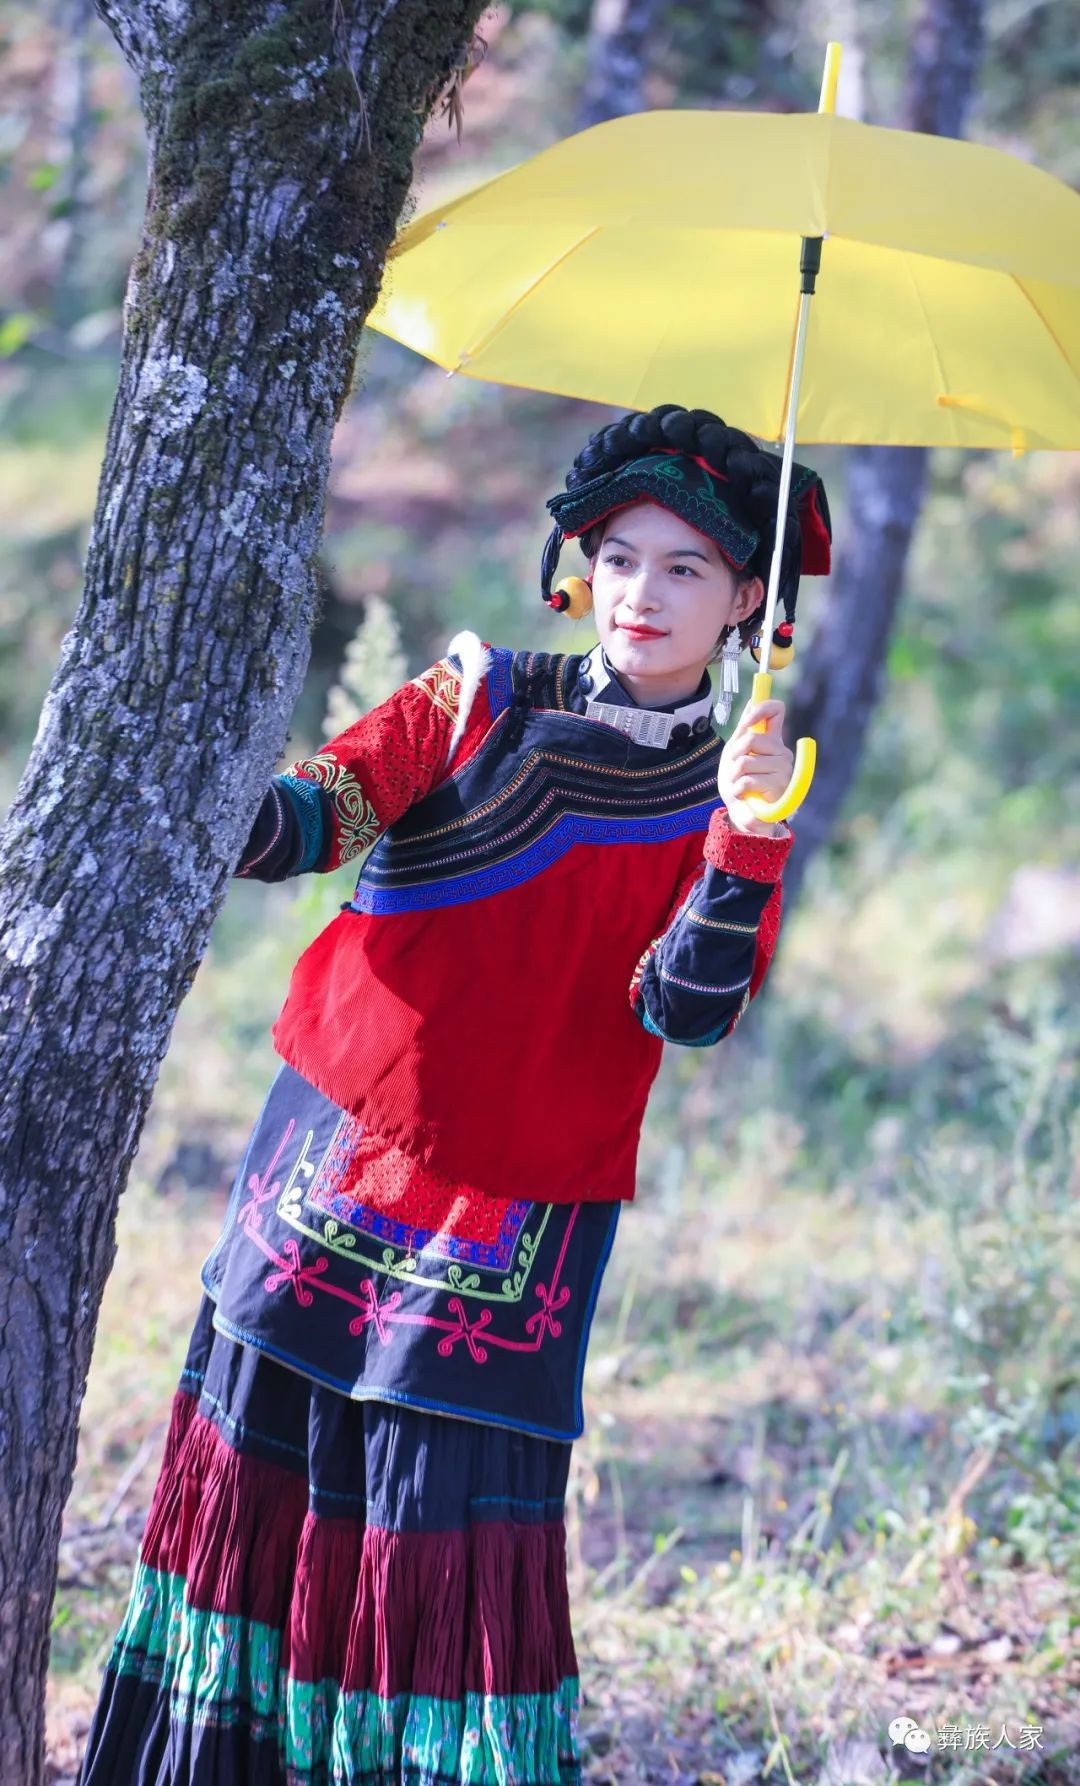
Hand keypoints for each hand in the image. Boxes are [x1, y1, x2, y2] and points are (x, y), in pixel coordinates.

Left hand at [716, 698, 793, 835]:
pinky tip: (743, 795)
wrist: (743, 814)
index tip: (748, 722)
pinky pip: (748, 780)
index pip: (775, 710)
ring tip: (738, 785)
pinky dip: (738, 789)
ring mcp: (783, 769)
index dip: (760, 709)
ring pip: (746, 762)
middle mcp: (781, 752)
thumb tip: (751, 702)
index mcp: (771, 740)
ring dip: (733, 776)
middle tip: (734, 771)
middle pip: (751, 740)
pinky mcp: (779, 787)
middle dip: (734, 756)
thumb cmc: (739, 783)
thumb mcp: (736, 754)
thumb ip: (744, 731)